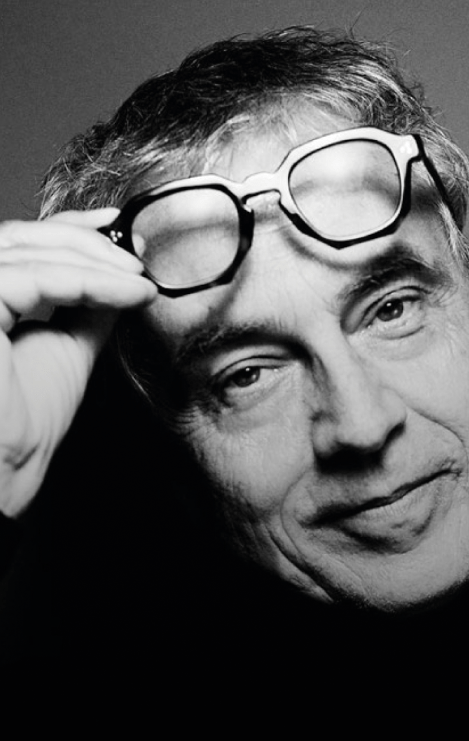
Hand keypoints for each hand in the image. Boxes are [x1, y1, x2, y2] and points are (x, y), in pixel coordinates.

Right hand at [0, 208, 155, 516]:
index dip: (69, 228)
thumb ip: (85, 306)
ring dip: (97, 263)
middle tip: (137, 261)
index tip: (118, 227)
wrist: (8, 471)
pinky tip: (129, 293)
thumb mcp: (66, 346)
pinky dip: (90, 282)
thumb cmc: (23, 424)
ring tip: (140, 282)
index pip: (22, 243)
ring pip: (30, 252)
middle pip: (23, 239)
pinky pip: (37, 278)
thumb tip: (120, 276)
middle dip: (89, 245)